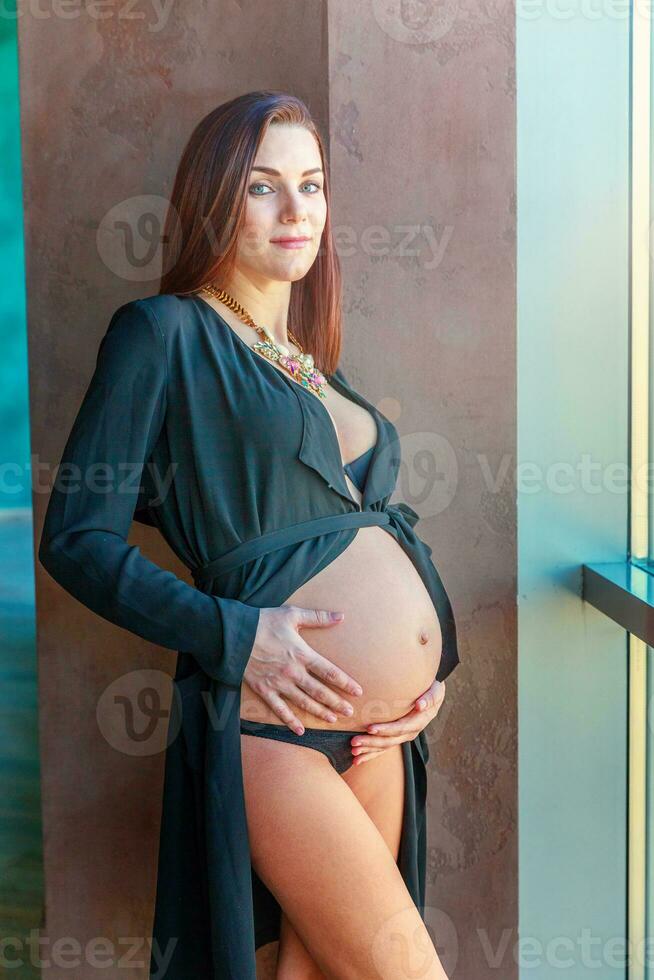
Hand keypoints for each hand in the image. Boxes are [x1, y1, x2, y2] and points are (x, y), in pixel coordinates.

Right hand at [243, 605, 363, 733]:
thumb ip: (318, 617)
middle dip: (336, 703)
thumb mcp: (292, 614)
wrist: (233, 635)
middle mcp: (293, 672)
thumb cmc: (263, 622)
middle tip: (349, 712)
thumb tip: (341, 616)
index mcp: (302, 654)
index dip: (345, 683)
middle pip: (319, 692)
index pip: (329, 672)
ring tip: (332, 720)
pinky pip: (279, 709)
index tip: (358, 691)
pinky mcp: (264, 690)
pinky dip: (290, 721)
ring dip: (319, 712)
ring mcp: (278, 683)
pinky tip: (300, 730)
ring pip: (303, 702)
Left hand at [349, 679, 445, 764]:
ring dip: (368, 751)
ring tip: (353, 752)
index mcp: (418, 722)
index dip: (385, 730)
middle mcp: (410, 732)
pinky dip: (370, 754)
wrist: (433, 697)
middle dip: (371, 742)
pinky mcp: (396, 737)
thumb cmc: (432, 691)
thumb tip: (420, 705)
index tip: (370, 728)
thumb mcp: (435, 692)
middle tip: (354, 741)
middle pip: (389, 741)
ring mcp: (403, 736)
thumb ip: (429, 699)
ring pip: (384, 747)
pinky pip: (383, 748)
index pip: (400, 728)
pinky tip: (357, 759)